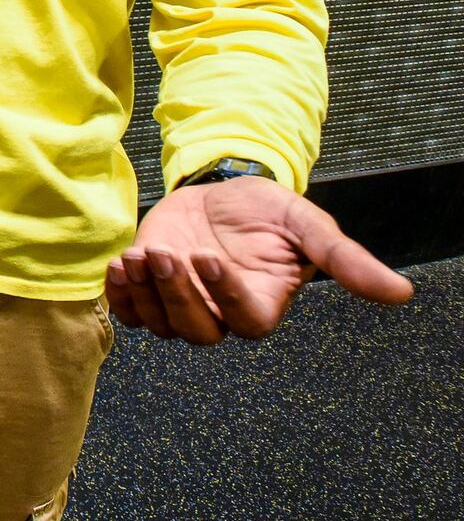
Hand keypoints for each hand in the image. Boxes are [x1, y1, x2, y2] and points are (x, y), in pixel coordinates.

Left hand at [106, 175, 412, 343]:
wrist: (221, 190)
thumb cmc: (266, 210)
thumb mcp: (305, 223)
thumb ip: (344, 257)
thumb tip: (401, 291)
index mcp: (261, 304)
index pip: (244, 319)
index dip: (223, 294)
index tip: (207, 257)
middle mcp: (221, 313)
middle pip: (197, 330)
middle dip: (176, 295)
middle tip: (163, 254)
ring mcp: (182, 304)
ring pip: (160, 324)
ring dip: (143, 293)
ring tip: (135, 257)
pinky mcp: (150, 291)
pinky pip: (131, 312)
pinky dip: (120, 294)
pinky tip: (120, 264)